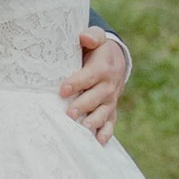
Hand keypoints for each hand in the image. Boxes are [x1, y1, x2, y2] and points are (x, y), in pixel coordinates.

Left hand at [61, 23, 130, 142]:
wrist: (116, 60)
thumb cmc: (98, 49)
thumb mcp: (97, 37)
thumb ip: (92, 36)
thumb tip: (84, 37)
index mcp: (103, 68)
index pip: (89, 76)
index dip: (76, 83)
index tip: (62, 89)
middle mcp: (108, 86)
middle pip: (96, 97)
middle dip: (83, 106)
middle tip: (69, 114)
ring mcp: (111, 100)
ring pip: (103, 112)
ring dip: (93, 121)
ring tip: (82, 129)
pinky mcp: (111, 109)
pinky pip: (110, 122)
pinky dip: (105, 133)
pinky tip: (98, 142)